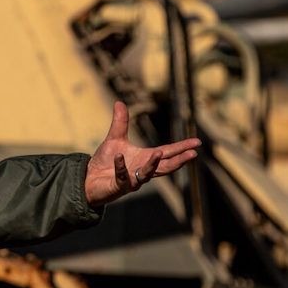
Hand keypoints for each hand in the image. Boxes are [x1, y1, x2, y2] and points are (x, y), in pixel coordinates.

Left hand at [84, 101, 200, 206]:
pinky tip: (120, 157)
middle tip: (192, 154)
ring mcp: (133, 180)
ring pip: (147, 174)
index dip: (182, 148)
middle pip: (165, 166)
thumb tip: (119, 102)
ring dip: (153, 164)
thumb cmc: (105, 161)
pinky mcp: (119, 185)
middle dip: (179, 160)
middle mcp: (143, 170)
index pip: (168, 152)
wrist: (90, 178)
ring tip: (159, 152)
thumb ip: (120, 122)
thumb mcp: (115, 139)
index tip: (197, 142)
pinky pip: (122, 176)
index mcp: (145, 158)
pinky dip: (121, 166)